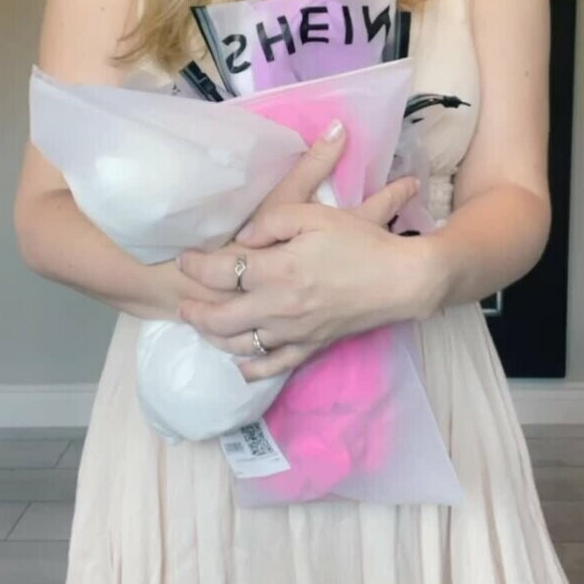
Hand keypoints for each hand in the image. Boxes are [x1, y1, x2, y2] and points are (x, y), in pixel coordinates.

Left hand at [176, 171, 422, 380]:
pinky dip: (251, 367)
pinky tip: (239, 364)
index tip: (184, 258)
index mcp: (278, 270)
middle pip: (220, 317)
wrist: (402, 280)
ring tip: (202, 325)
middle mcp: (278, 307)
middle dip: (194, 310)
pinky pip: (273, 364)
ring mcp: (294, 332)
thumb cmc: (360, 243)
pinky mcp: (311, 346)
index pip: (220, 272)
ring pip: (240, 344)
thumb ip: (272, 222)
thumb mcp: (315, 215)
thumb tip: (245, 238)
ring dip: (213, 337)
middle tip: (182, 300)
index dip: (195, 265)